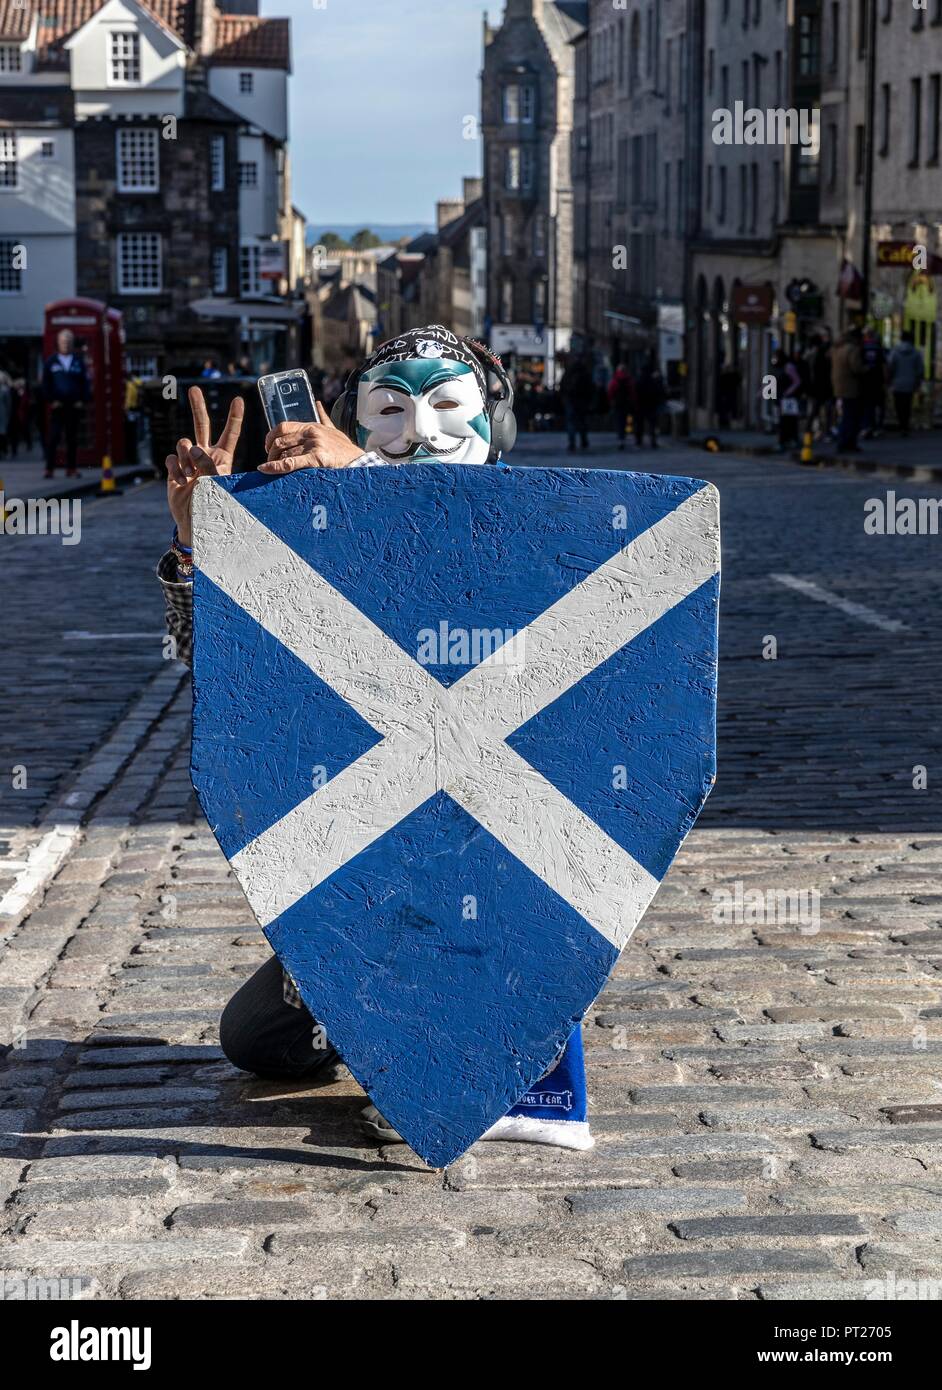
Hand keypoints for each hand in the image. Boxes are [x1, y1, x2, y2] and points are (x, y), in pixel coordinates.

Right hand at [165, 385, 243, 545]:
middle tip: (194, 389)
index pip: (230, 434)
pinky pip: (172, 458)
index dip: (234, 417)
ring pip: (183, 443)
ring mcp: (189, 460)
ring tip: (192, 476)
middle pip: (202, 425)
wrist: (194, 520)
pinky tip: (181, 481)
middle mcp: (206, 454)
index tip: (239, 399)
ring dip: (186, 458)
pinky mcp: (175, 467)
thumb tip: (192, 446)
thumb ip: (207, 464)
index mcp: (223, 457)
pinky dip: (175, 469)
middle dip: (198, 407)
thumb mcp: (216, 484)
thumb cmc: (212, 505)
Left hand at [260, 404, 362, 472]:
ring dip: (273, 462)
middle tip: (269, 461)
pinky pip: (290, 463)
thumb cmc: (345, 449)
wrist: (359, 462)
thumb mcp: (333, 430)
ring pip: (284, 453)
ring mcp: (314, 445)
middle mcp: (311, 433)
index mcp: (312, 426)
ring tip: (270, 469)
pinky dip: (275, 467)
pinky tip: (265, 470)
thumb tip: (317, 404)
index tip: (268, 445)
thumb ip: (323, 418)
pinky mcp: (316, 459)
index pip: (283, 427)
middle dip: (271, 452)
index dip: (271, 436)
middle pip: (281, 441)